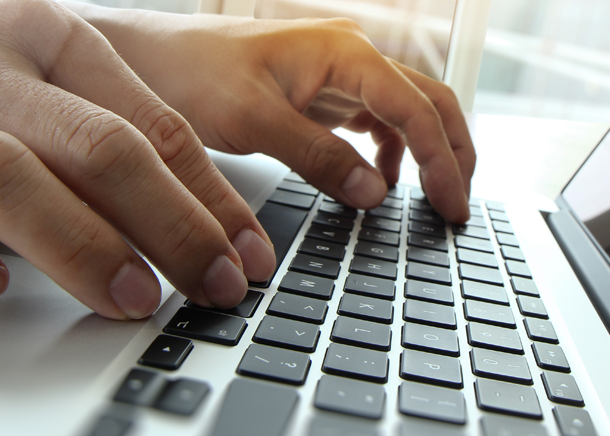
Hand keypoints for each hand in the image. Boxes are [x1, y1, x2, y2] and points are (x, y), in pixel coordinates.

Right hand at [0, 0, 275, 317]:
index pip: (160, 128)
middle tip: (216, 288)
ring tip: (135, 300)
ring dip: (85, 248)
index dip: (213, 200)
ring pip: (20, 181)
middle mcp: (0, 66)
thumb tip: (200, 222)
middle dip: (174, 228)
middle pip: (106, 151)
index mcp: (54, 39)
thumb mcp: (49, 78)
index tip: (250, 256)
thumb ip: (109, 132)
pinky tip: (4, 290)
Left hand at [68, 6, 475, 222]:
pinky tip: (383, 181)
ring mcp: (341, 76)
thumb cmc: (191, 74)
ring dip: (429, 154)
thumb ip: (317, 156)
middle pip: (430, 104)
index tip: (452, 206)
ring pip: (409, 113)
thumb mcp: (253, 120)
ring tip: (435, 199)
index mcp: (345, 53)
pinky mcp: (325, 95)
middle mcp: (352, 58)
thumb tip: (375, 192)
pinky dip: (392, 154)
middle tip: (457, 206)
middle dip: (453, 154)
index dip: (442, 161)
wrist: (149, 59)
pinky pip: (377, 123)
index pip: (417, 110)